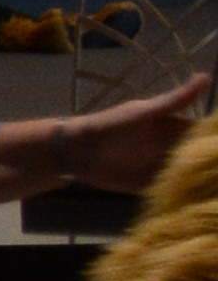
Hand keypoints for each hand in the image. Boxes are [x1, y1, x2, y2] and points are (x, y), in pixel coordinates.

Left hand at [41, 74, 204, 194]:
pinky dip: (183, 196)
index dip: (216, 142)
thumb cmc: (112, 125)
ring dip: (202, 182)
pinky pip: (171, 191)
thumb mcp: (146, 112)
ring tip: (217, 192)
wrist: (77, 150)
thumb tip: (207, 77)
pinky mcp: (149, 185)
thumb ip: (176, 100)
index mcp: (174, 129)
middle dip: (211, 164)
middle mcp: (172, 149)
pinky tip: (200, 203)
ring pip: (188, 176)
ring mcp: (161, 168)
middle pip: (199, 157)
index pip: (204, 135)